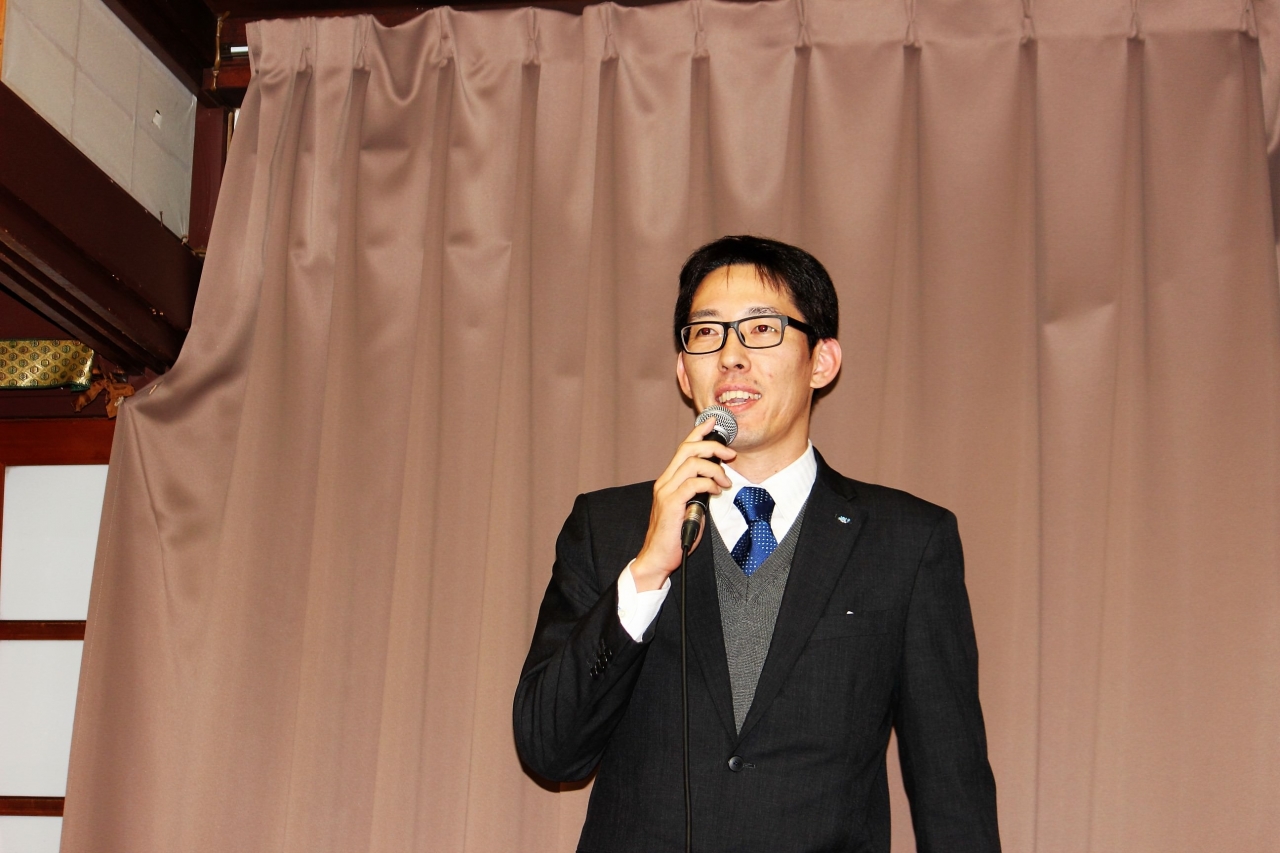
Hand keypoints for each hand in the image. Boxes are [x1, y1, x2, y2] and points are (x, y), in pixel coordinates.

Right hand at [631, 418, 736, 590]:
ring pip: (692, 463)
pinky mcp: (671, 503)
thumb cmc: (675, 535)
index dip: (698, 431)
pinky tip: (716, 491)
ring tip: (725, 482)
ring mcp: (666, 491)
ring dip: (715, 469)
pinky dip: (709, 483)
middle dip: (713, 446)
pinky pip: (693, 483)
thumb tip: (715, 480)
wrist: (658, 557)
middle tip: (730, 454)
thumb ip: (697, 491)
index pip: (683, 448)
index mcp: (668, 480)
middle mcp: (664, 481)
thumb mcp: (689, 507)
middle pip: (688, 449)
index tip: (713, 421)